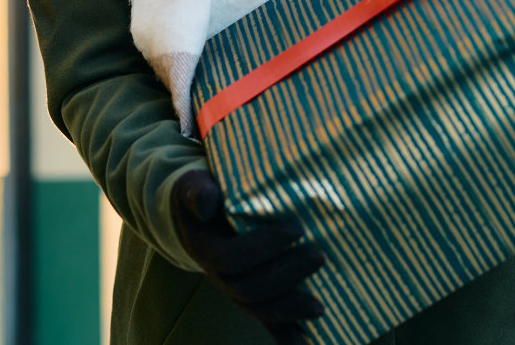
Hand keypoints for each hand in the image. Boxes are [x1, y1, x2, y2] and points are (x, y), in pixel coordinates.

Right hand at [171, 169, 324, 343]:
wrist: (200, 215)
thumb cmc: (204, 195)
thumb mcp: (194, 185)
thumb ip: (198, 192)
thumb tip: (209, 203)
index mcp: (206, 249)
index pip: (233, 258)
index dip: (264, 247)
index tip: (297, 228)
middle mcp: (220, 277)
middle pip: (250, 289)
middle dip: (286, 276)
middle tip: (319, 256)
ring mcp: (237, 291)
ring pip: (261, 311)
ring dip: (291, 310)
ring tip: (320, 307)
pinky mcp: (254, 299)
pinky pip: (269, 324)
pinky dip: (288, 338)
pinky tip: (309, 343)